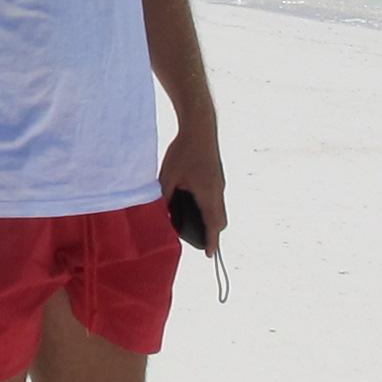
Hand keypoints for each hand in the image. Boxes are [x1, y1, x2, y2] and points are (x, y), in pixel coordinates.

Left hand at [161, 129, 226, 245]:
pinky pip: (216, 198)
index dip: (212, 241)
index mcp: (208, 194)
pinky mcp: (216, 176)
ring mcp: (219, 182)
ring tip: (196, 226)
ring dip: (211, 220)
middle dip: (212, 233)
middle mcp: (217, 190)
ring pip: (219, 208)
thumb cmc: (183, 150)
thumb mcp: (168, 176)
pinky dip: (209, 208)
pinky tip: (194, 205)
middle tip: (201, 242)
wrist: (199, 127)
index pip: (213, 224)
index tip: (210, 255)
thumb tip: (161, 215)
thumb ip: (165, 198)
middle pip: (220, 220)